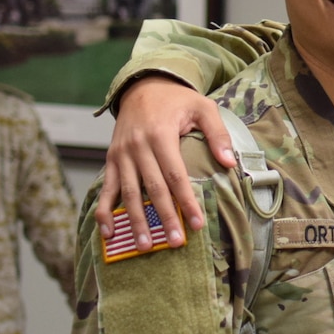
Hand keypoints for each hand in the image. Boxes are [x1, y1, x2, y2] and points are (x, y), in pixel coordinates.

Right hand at [94, 76, 234, 247]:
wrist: (142, 86)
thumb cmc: (177, 100)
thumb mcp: (203, 107)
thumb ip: (217, 133)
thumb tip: (228, 162)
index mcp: (160, 135)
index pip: (175, 175)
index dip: (186, 201)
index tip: (197, 224)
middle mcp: (137, 147)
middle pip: (152, 189)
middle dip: (164, 218)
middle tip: (175, 243)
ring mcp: (121, 155)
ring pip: (128, 194)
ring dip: (136, 222)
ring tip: (145, 246)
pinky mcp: (111, 160)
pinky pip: (107, 189)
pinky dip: (105, 212)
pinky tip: (108, 233)